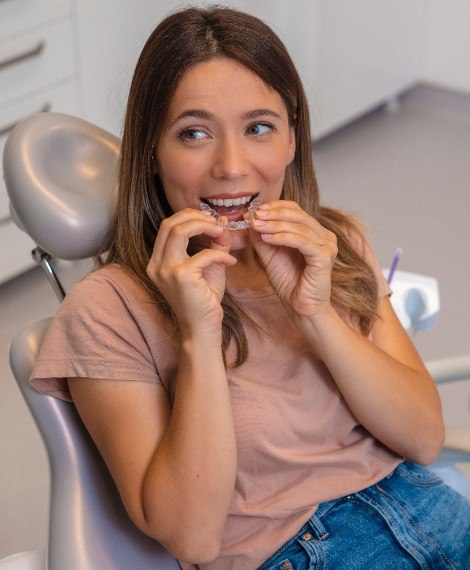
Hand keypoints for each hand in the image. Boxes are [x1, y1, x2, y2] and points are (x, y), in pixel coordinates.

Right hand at [147, 209, 236, 336]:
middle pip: (170, 224)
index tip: (209, 219)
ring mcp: (166, 270)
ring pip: (180, 231)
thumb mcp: (209, 266)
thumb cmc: (204, 299)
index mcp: (158, 261)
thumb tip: (222, 222)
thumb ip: (214, 244)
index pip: (167, 226)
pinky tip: (231, 261)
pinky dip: (221, 254)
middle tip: (215, 221)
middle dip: (195, 216)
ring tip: (221, 232)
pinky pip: (204, 254)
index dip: (189, 217)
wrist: (202, 328)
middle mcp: (157, 264)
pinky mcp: (181, 277)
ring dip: (204, 226)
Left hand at [250, 200, 336, 321]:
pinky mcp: (324, 257)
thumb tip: (251, 219)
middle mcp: (325, 236)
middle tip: (255, 215)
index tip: (256, 210)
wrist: (300, 307)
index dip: (276, 206)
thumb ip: (262, 238)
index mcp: (315, 233)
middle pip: (298, 214)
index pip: (296, 210)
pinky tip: (267, 238)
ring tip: (257, 226)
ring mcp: (327, 246)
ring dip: (275, 225)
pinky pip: (302, 241)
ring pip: (299, 227)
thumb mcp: (270, 256)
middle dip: (274, 214)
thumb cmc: (289, 283)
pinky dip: (283, 237)